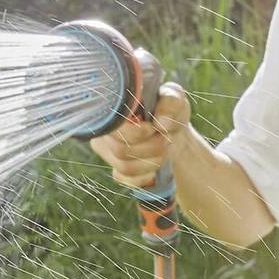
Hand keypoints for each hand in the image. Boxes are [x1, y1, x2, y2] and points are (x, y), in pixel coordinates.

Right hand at [87, 69, 190, 193]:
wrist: (174, 131)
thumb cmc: (169, 110)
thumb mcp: (175, 98)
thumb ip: (170, 102)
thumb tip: (161, 122)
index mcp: (112, 109)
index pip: (112, 127)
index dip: (135, 132)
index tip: (154, 128)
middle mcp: (104, 130)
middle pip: (120, 150)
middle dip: (151, 147)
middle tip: (166, 138)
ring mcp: (108, 152)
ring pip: (125, 167)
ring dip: (152, 161)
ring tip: (164, 148)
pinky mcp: (116, 169)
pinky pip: (127, 180)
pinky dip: (147, 175)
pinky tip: (155, 162)